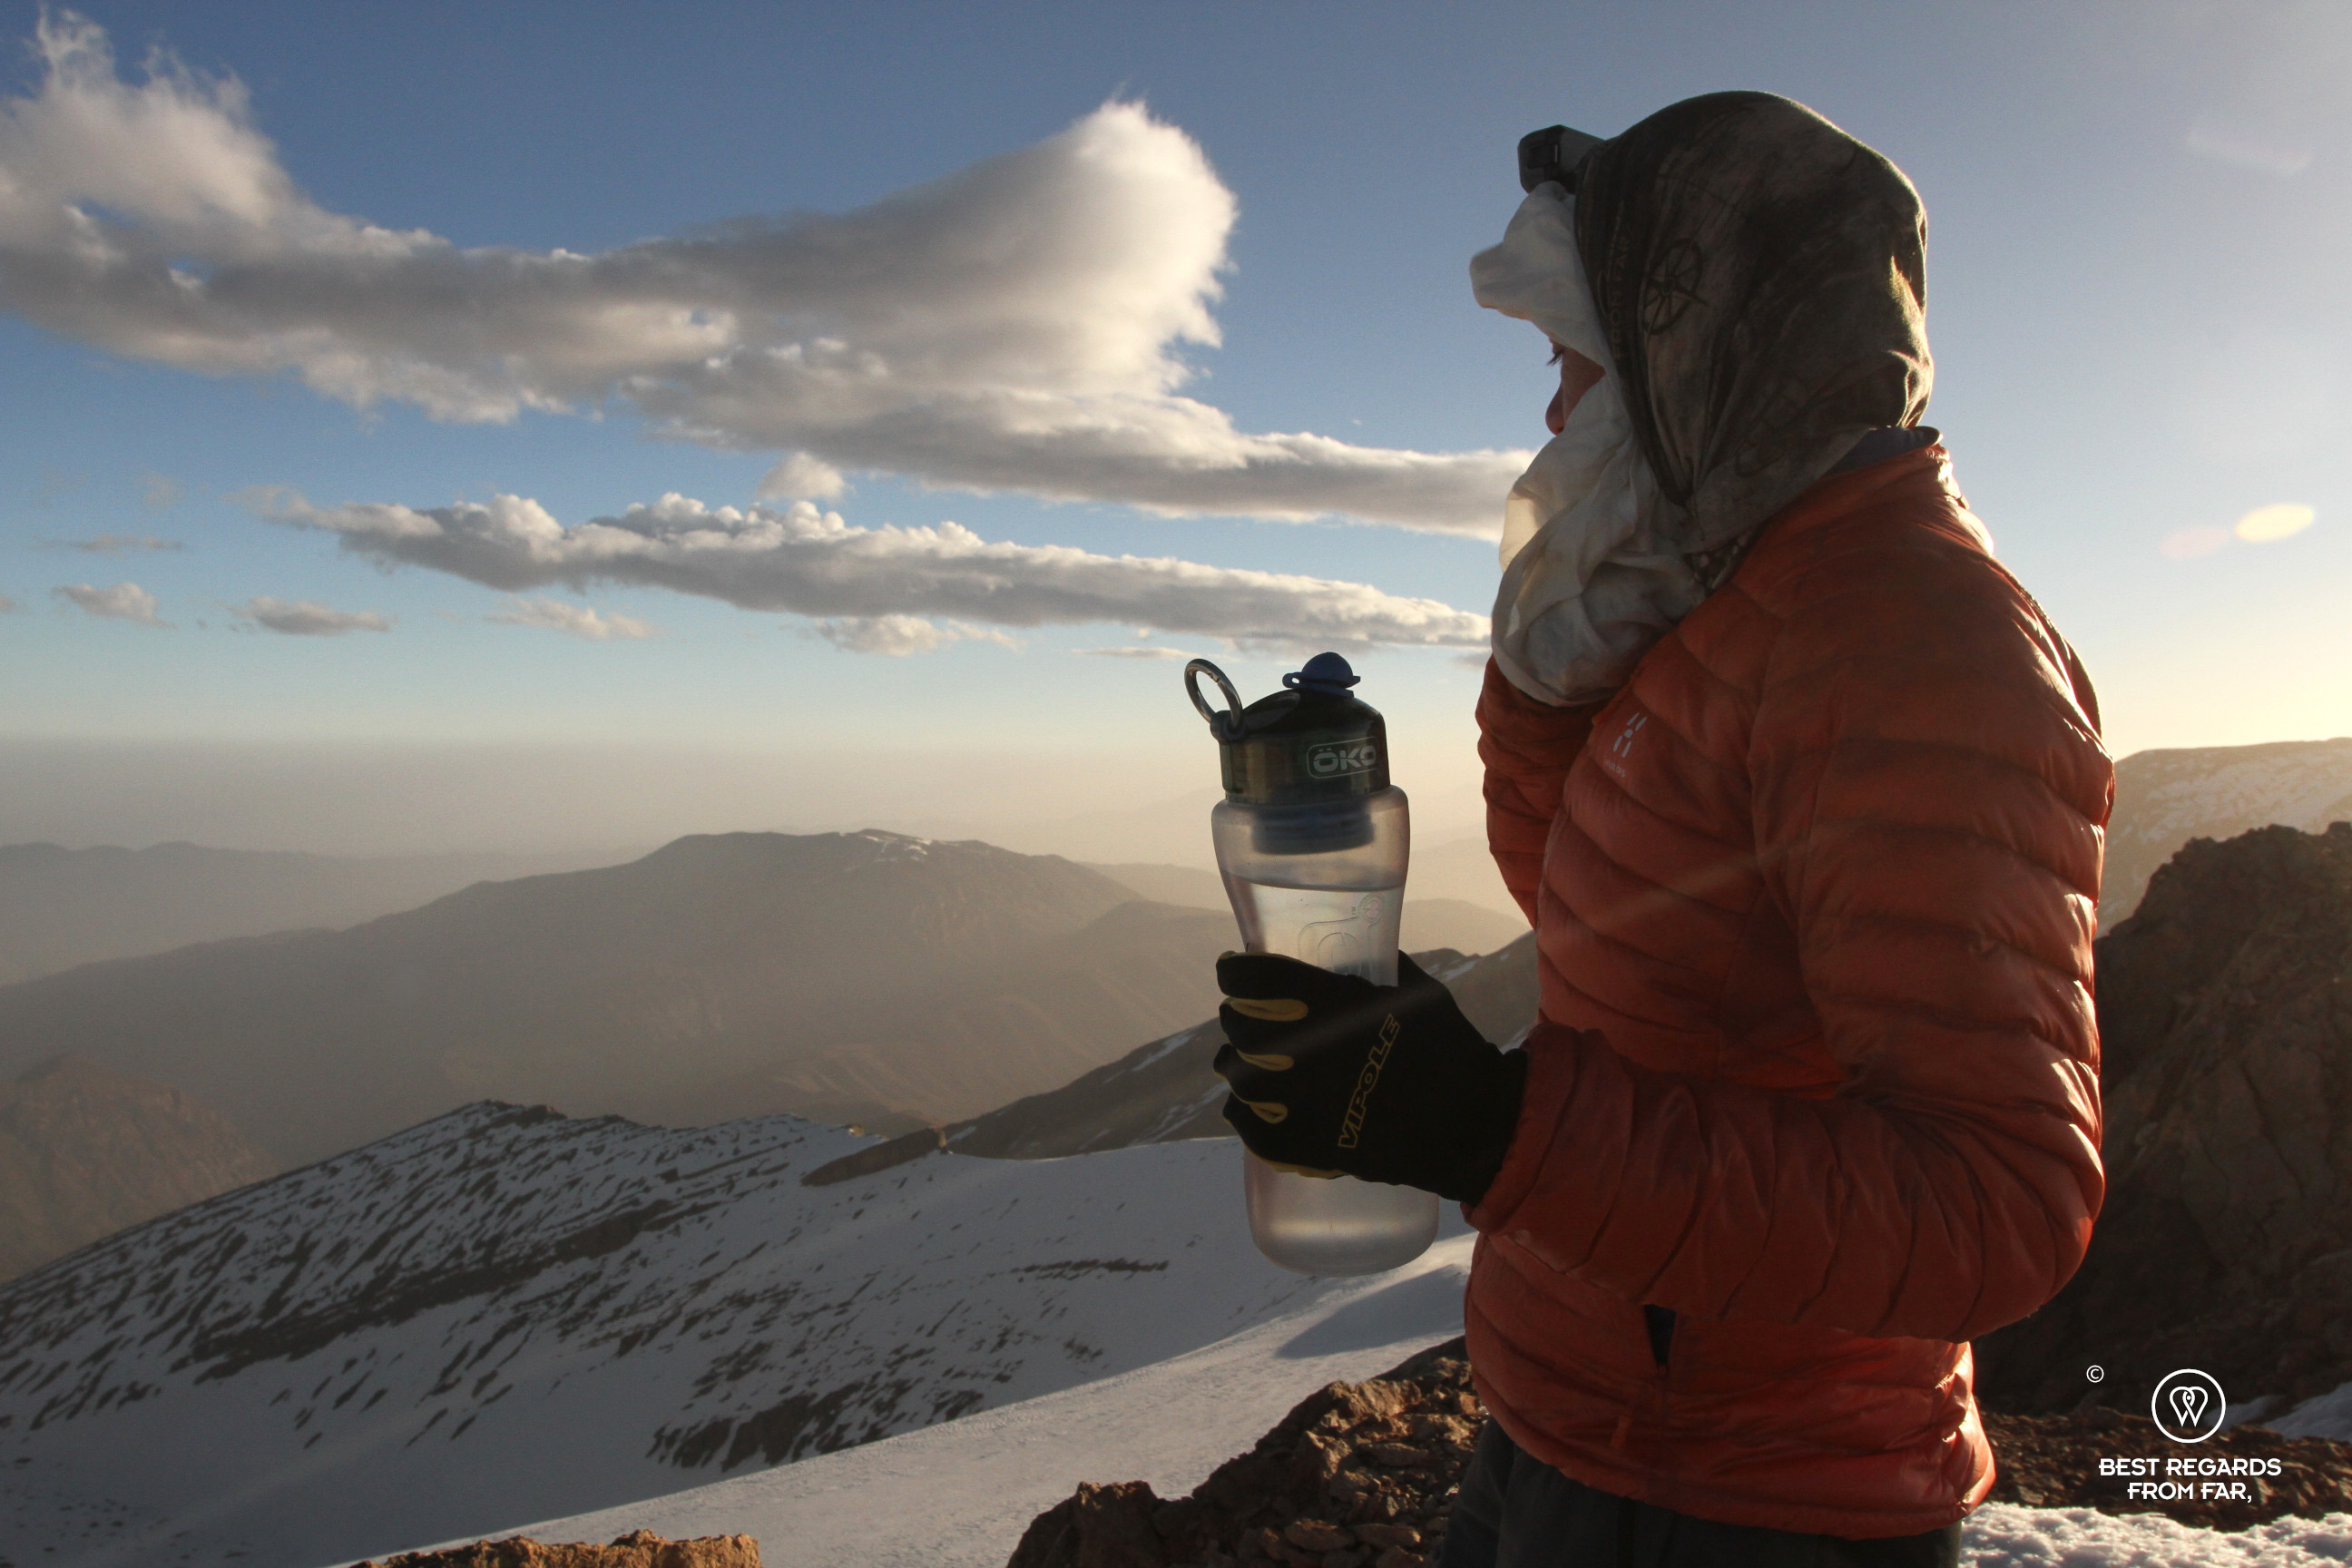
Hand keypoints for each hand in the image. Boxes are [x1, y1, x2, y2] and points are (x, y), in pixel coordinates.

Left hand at [1213, 950, 1526, 1203]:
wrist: (1469, 1125)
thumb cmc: (1449, 1050)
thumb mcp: (1415, 992)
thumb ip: (1376, 970)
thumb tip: (1355, 955)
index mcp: (1329, 1004)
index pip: (1253, 978)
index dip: (1235, 970)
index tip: (1234, 969)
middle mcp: (1303, 1049)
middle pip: (1239, 1025)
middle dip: (1239, 1014)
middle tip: (1250, 1016)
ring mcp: (1298, 1101)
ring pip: (1238, 1073)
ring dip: (1241, 1061)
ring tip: (1251, 1061)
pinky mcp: (1302, 1144)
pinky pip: (1248, 1125)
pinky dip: (1246, 1111)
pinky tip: (1255, 1104)